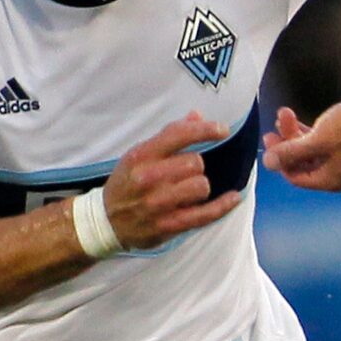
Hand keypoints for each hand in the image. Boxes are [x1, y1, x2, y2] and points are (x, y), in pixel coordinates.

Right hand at [102, 114, 240, 246]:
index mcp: (141, 156)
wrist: (106, 221)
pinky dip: (224, 206)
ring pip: (201, 186)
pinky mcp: (169, 224)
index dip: (205, 130)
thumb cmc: (127, 182)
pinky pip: (206, 214)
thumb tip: (197, 116)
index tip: (222, 130)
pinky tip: (234, 197)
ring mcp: (158, 203)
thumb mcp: (140, 154)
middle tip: (183, 174)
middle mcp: (148, 178)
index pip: (178, 135)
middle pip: (195, 163)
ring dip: (199, 187)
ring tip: (186, 191)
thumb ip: (169, 135)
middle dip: (195, 166)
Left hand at [264, 97, 340, 191]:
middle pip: (305, 163)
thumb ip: (290, 152)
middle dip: (288, 142)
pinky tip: (309, 119)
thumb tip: (268, 163)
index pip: (296, 177)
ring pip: (315, 151)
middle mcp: (340, 175)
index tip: (270, 139)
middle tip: (277, 123)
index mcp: (330, 180)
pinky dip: (315, 133)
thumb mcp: (316, 140)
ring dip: (299, 134)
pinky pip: (328, 145)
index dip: (279, 159)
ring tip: (287, 114)